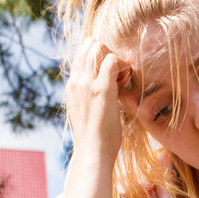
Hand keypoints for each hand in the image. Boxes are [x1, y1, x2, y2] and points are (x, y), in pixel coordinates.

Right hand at [64, 38, 127, 162]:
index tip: (112, 75)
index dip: (99, 57)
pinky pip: (112, 60)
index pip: (82, 55)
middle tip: (119, 74)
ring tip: (122, 79)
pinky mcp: (101, 89)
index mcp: (72, 85)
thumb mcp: (87, 112)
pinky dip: (123, 66)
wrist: (92, 152)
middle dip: (107, 52)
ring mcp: (87, 83)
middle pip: (90, 45)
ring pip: (99, 47)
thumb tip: (101, 94)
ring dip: (115, 57)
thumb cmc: (94, 137)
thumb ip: (90, 98)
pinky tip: (126, 83)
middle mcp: (77, 80)